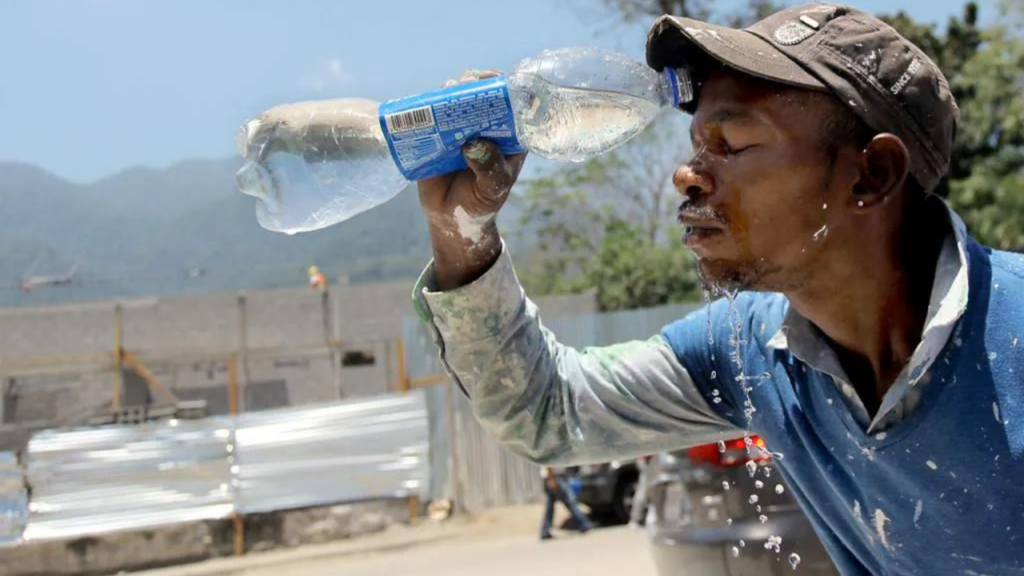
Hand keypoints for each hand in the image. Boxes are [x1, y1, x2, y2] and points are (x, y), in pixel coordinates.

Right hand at [417, 69, 527, 289]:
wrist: (451, 218)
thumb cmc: (480, 202)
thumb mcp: (492, 188)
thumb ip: (489, 168)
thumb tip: (474, 143)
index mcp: (507, 136)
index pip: (511, 104)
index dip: (504, 88)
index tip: (495, 82)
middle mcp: (484, 127)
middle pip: (480, 95)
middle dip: (474, 84)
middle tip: (466, 84)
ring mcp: (460, 129)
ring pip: (455, 99)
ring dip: (450, 91)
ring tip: (447, 93)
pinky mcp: (437, 135)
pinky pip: (432, 115)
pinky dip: (428, 107)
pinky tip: (426, 105)